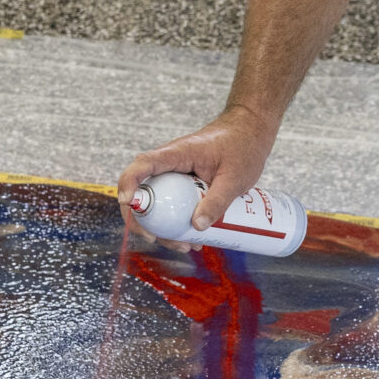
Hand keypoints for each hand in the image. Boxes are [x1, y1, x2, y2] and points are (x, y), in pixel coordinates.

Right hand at [118, 105, 278, 236]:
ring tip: (186, 247)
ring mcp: (175, 174)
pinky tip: (193, 238)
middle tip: (157, 239)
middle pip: (143, 191)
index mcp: (177, 153)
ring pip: (157, 203)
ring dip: (163, 226)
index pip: (143, 165)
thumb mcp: (234, 178)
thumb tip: (198, 227)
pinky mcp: (183, 184)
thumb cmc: (243, 146)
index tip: (128, 203)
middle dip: (143, 219)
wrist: (250, 132)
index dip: (129, 183)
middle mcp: (169, 163)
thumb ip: (217, 200)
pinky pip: (172, 204)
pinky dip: (177, 222)